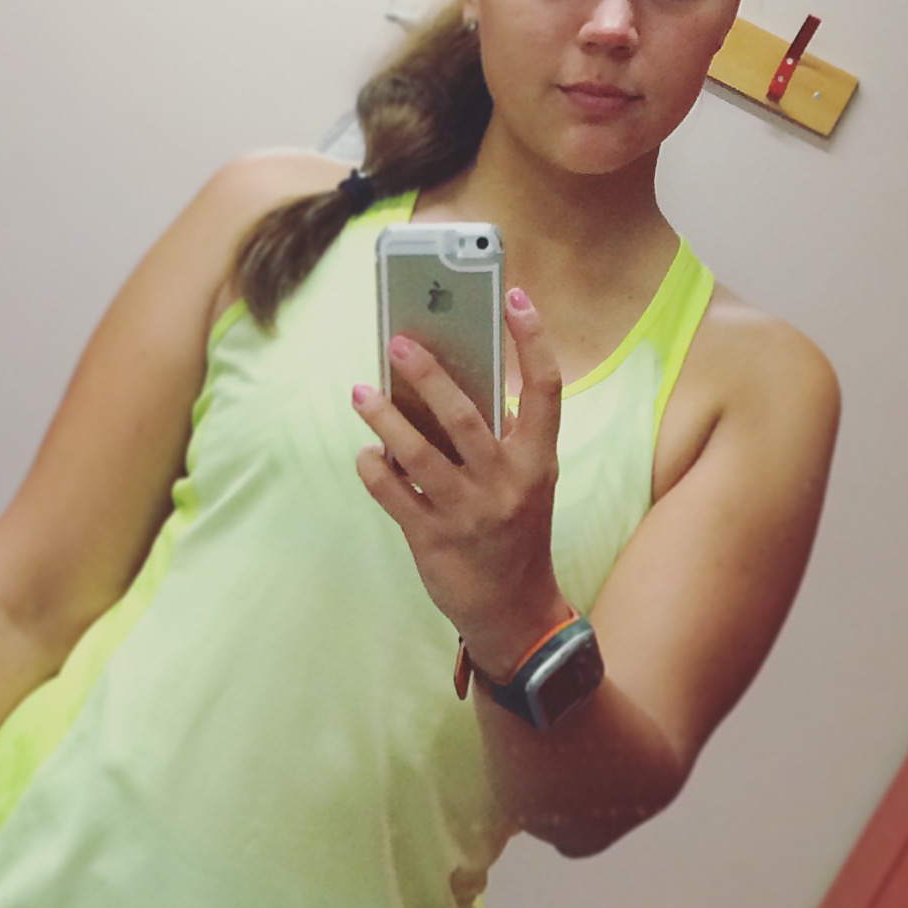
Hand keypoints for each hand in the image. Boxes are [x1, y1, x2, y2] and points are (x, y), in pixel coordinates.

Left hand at [351, 285, 570, 674]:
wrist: (513, 610)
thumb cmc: (514, 530)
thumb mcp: (528, 481)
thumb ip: (503, 436)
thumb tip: (451, 380)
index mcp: (538, 460)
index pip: (547, 389)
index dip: (534, 340)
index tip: (516, 297)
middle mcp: (507, 482)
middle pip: (467, 416)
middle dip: (430, 375)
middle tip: (399, 342)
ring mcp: (469, 512)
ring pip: (419, 454)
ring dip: (385, 419)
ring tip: (361, 393)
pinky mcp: (433, 539)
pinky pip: (393, 494)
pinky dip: (373, 470)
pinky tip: (364, 454)